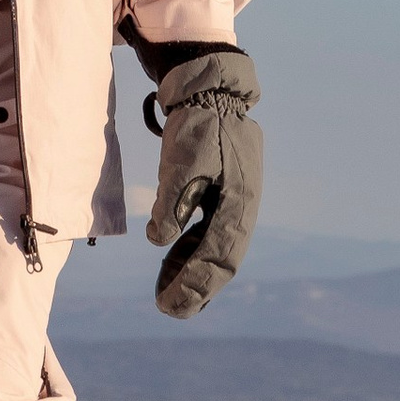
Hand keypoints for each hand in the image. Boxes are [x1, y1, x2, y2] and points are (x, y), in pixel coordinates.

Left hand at [132, 37, 262, 318]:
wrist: (211, 90)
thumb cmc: (198, 124)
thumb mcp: (183, 160)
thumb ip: (172, 201)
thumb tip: (159, 240)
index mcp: (238, 202)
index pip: (218, 256)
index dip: (195, 284)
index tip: (169, 304)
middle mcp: (240, 208)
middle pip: (221, 260)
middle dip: (196, 288)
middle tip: (169, 311)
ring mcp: (232, 202)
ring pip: (214, 249)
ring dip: (190, 272)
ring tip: (165, 294)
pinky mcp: (220, 195)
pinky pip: (207, 232)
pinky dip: (189, 251)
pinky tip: (170, 262)